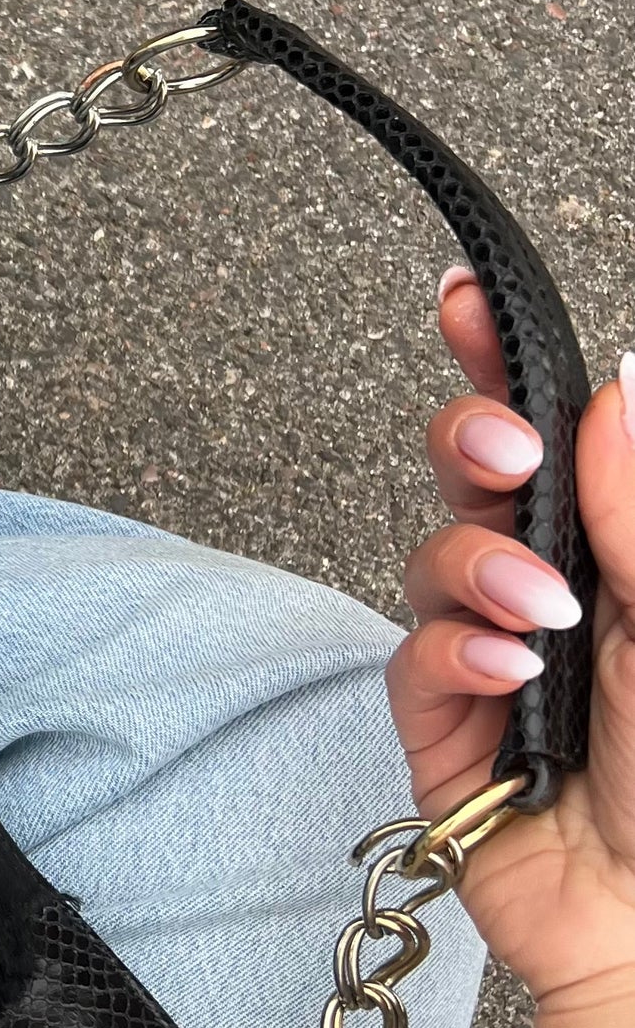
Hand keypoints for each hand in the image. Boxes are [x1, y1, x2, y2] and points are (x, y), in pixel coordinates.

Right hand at [388, 268, 634, 1017]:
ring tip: (542, 618)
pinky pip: (414, 657)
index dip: (506, 360)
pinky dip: (454, 654)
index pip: (557, 435)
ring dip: (481, 568)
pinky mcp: (444, 728)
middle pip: (477, 474)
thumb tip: (615, 392)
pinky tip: (505, 676)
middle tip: (504, 456)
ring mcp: (495, 655)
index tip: (467, 299)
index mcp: (628, 553)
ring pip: (438, 555)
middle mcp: (561, 589)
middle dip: (473, 441)